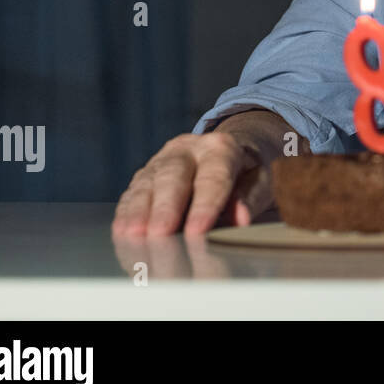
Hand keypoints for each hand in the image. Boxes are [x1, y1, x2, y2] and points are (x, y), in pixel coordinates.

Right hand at [111, 129, 274, 237]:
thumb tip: (240, 219)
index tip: (198, 231)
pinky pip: (131, 193)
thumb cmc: (248, 172)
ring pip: (146, 184)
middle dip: (165, 208)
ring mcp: (161, 161)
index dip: (205, 206)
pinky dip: (126, 214)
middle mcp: (187, 149)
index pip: (213, 177)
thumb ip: (252, 198)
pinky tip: (122, 231)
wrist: (228, 152)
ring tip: (134, 236)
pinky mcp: (144, 176)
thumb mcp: (262, 180)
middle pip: (173, 177)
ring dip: (138, 212)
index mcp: (221, 147)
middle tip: (160, 234)